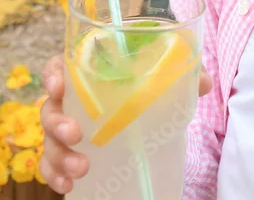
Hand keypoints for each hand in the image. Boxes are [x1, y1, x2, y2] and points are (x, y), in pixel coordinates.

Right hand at [39, 54, 213, 194]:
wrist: (149, 93)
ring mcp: (69, 125)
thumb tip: (203, 83)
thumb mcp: (167, 70)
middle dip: (58, 124)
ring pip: (50, 139)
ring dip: (59, 156)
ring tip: (80, 169)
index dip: (52, 75)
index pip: (59, 66)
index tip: (58, 87)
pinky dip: (56, 175)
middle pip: (50, 108)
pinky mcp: (72, 149)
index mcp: (87, 71)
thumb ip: (185, 72)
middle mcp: (72, 98)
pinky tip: (67, 186)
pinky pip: (53, 162)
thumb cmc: (149, 76)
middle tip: (76, 135)